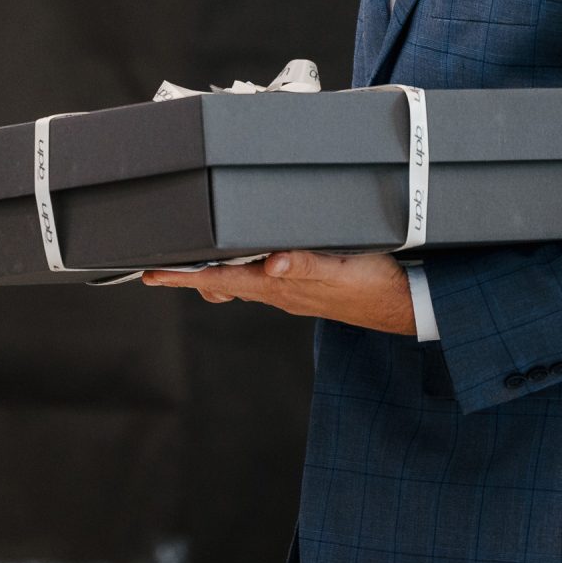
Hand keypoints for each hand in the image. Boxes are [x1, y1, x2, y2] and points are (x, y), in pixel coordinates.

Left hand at [142, 252, 416, 333]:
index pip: (220, 278)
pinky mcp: (307, 288)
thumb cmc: (377, 287)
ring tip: (188, 260)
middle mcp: (280, 291)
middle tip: (154, 268)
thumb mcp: (343, 270)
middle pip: (222, 282)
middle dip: (188, 275)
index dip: (184, 275)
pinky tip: (246, 257)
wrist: (411, 305)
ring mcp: (292, 292)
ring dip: (214, 270)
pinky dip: (245, 266)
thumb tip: (272, 262)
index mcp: (280, 286)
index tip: (151, 274)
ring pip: (242, 280)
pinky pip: (266, 278)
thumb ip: (308, 265)